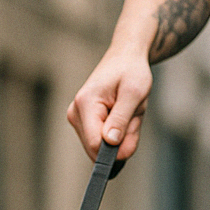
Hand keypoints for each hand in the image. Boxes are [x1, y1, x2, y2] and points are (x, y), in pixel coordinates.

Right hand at [67, 47, 153, 164]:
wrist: (125, 58)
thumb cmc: (131, 71)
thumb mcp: (134, 94)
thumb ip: (122, 120)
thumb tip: (111, 144)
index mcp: (85, 104)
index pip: (96, 146)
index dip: (117, 149)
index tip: (132, 129)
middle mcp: (75, 113)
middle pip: (98, 150)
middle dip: (120, 141)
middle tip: (131, 116)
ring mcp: (77, 120)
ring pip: (101, 149)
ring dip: (121, 138)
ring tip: (126, 114)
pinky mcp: (83, 124)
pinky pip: (102, 144)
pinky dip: (117, 136)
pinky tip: (121, 117)